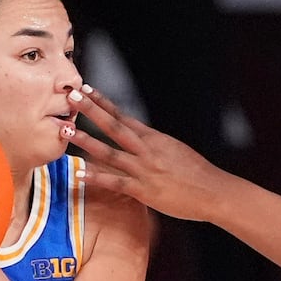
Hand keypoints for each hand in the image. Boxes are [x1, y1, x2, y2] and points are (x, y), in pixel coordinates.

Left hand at [61, 88, 231, 221]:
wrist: (215, 192)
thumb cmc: (198, 174)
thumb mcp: (176, 152)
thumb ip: (156, 146)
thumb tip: (141, 140)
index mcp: (155, 138)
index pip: (124, 116)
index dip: (104, 103)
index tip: (88, 89)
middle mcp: (147, 149)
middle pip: (113, 126)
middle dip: (91, 110)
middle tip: (71, 96)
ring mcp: (144, 169)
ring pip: (109, 152)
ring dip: (85, 140)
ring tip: (65, 129)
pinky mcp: (144, 190)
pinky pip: (116, 182)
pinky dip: (97, 177)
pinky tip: (79, 173)